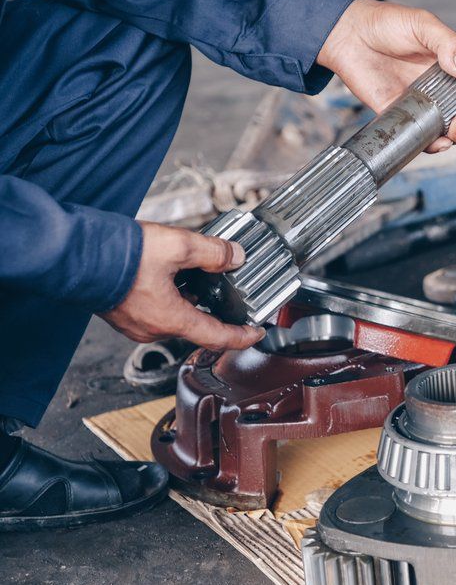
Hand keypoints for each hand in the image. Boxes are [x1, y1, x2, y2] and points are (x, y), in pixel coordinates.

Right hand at [100, 222, 264, 350]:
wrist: (71, 253)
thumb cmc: (116, 256)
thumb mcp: (177, 246)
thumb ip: (212, 252)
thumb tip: (235, 256)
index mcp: (172, 320)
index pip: (218, 338)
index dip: (242, 337)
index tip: (256, 333)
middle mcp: (153, 329)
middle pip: (197, 325)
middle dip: (215, 309)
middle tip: (230, 292)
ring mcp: (135, 323)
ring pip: (175, 315)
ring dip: (190, 299)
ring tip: (199, 275)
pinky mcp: (123, 313)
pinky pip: (155, 310)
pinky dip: (170, 296)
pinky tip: (170, 274)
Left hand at [318, 0, 455, 152]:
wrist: (349, 34)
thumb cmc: (386, 23)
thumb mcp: (423, 24)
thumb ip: (447, 42)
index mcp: (448, 70)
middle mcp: (437, 91)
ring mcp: (419, 106)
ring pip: (448, 131)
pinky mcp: (399, 116)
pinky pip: (420, 138)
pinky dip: (434, 146)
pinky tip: (441, 142)